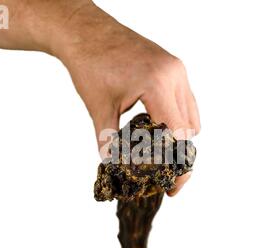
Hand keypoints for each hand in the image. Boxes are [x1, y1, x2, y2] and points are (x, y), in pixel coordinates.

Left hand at [53, 2, 200, 195]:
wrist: (86, 31)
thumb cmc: (90, 63)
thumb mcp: (99, 107)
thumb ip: (108, 140)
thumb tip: (113, 166)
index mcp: (158, 84)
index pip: (179, 134)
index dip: (178, 166)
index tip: (174, 187)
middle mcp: (175, 75)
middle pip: (190, 129)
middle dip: (178, 154)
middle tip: (163, 174)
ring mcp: (177, 69)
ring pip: (191, 115)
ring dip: (179, 136)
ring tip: (158, 151)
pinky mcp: (174, 67)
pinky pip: (186, 100)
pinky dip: (177, 118)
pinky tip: (158, 128)